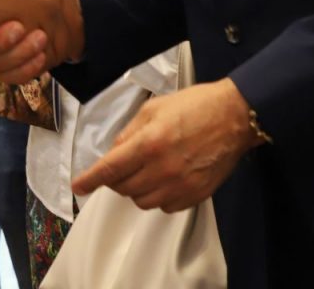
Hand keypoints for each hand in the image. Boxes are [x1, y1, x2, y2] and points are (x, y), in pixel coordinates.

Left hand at [70, 78, 260, 211]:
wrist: (235, 117)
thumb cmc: (194, 105)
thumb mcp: (154, 108)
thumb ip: (130, 132)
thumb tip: (114, 153)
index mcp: (149, 143)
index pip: (111, 169)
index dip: (90, 180)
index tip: (78, 187)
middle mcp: (162, 169)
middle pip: (124, 188)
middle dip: (116, 179)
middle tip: (123, 165)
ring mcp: (180, 186)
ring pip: (142, 202)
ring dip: (136, 189)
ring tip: (145, 170)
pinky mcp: (195, 196)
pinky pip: (165, 207)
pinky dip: (157, 196)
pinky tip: (165, 179)